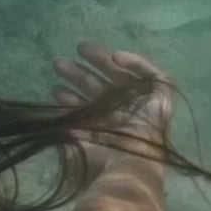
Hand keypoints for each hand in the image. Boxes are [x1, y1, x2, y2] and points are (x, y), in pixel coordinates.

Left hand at [52, 43, 174, 173]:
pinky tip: (115, 56)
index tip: (55, 89)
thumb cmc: (103, 157)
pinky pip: (150, 72)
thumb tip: (48, 119)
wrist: (130, 162)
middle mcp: (125, 115)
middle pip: (101, 88)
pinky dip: (134, 62)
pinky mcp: (162, 96)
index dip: (71, 98)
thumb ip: (65, 129)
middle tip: (58, 63)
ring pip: (121, 75)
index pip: (88, 109)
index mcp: (108, 130)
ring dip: (102, 60)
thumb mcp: (76, 144)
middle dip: (79, 74)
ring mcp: (143, 105)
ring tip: (81, 48)